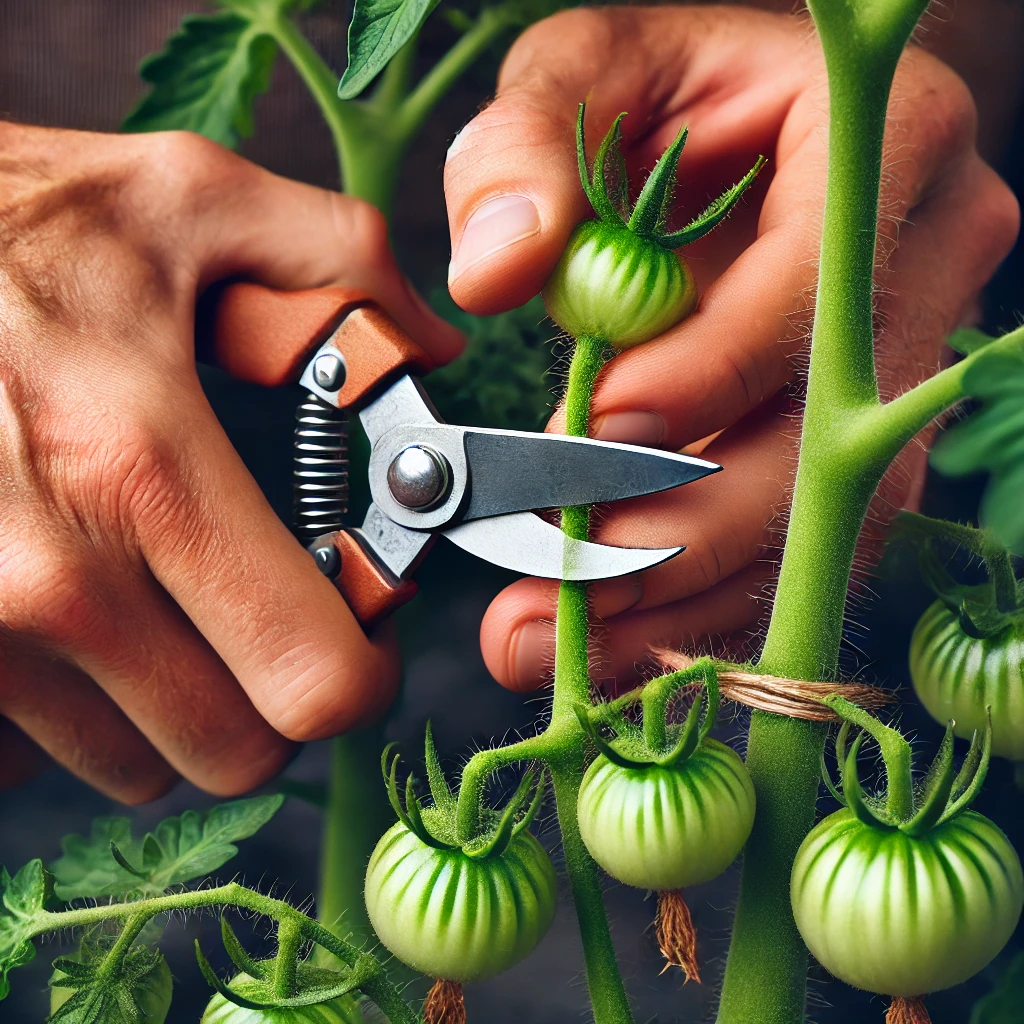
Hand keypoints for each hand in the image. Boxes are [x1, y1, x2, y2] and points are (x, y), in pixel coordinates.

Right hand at [0, 123, 462, 800]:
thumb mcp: (183, 199)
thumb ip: (339, 260)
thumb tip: (433, 340)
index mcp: (146, 468)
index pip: (311, 681)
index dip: (363, 671)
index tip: (361, 624)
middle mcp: (50, 577)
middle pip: (233, 752)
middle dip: (276, 696)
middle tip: (274, 615)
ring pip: (136, 763)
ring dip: (175, 702)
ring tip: (166, 598)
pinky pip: (35, 751)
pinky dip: (75, 706)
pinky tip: (77, 618)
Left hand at [443, 5, 1018, 691]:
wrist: (742, 125)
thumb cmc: (667, 92)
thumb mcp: (585, 73)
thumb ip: (530, 150)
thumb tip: (495, 272)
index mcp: (884, 145)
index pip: (813, 286)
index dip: (710, 373)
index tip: (593, 433)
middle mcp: (925, 265)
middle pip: (833, 435)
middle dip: (684, 529)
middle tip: (556, 587)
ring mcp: (904, 369)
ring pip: (824, 520)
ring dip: (684, 598)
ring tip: (554, 638)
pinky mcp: (863, 443)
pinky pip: (802, 545)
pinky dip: (704, 605)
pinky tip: (613, 642)